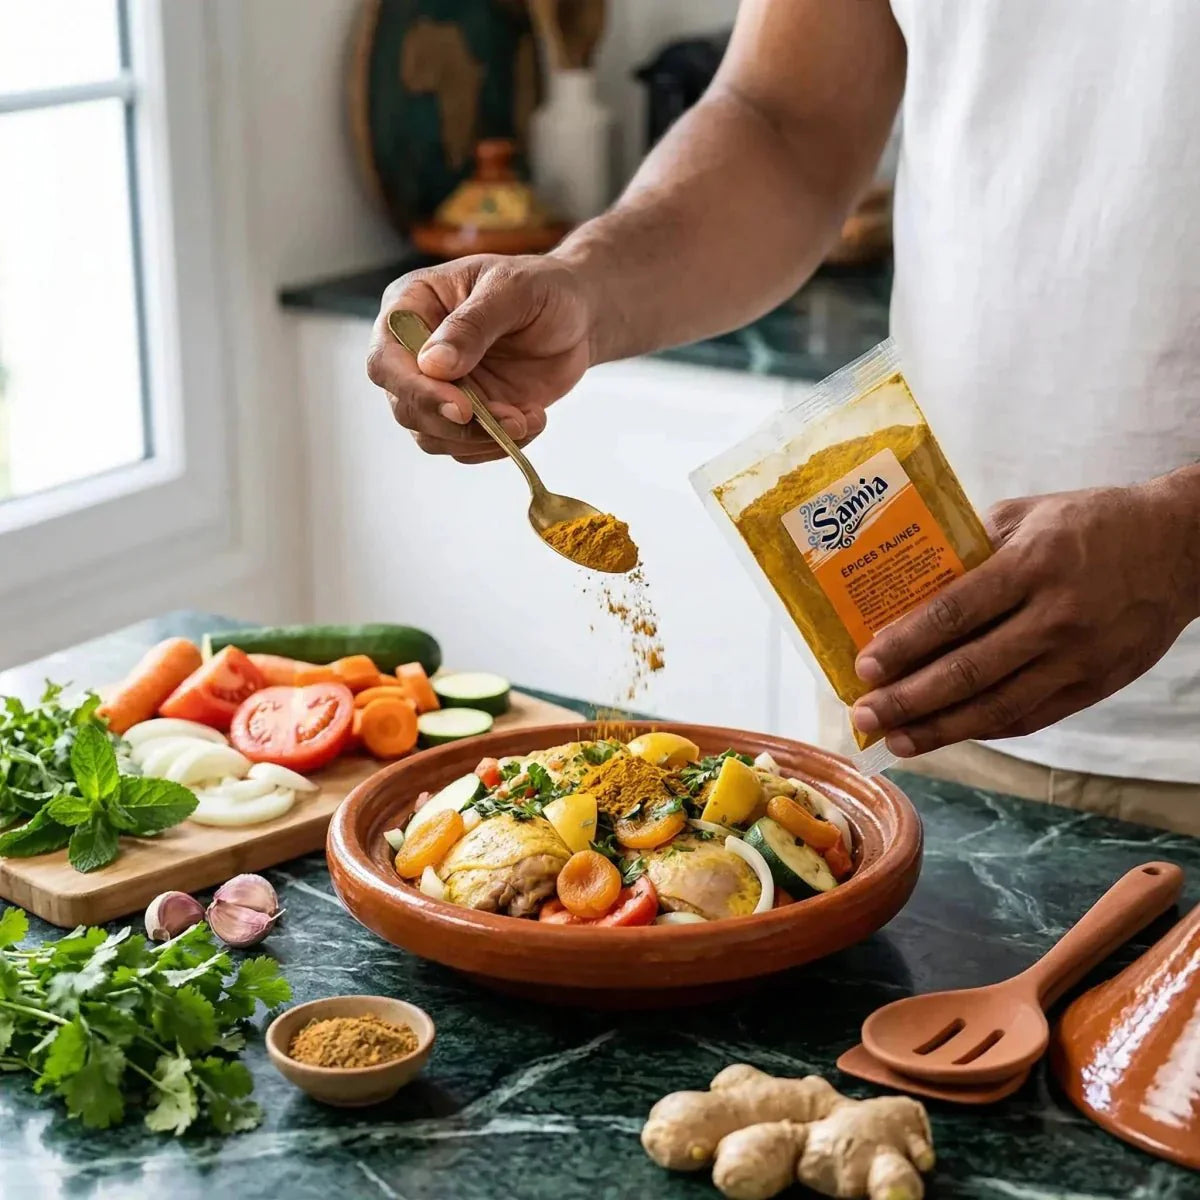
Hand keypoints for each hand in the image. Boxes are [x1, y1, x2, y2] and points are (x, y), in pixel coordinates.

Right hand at [366, 254, 594, 462]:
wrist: (578, 315)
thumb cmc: (541, 287)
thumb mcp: (511, 290)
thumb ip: (472, 325)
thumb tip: (433, 365)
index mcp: (412, 308)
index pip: (385, 360)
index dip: (416, 390)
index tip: (462, 408)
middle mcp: (415, 352)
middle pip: (405, 407)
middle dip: (456, 424)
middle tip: (510, 419)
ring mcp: (440, 388)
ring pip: (432, 435)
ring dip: (481, 439)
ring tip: (528, 418)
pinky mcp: (467, 414)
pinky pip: (465, 448)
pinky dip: (497, 445)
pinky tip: (531, 420)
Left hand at [850, 479, 1199, 755]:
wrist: (1181, 548)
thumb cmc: (1092, 524)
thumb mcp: (1028, 515)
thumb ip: (971, 546)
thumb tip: (908, 583)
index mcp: (1033, 565)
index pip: (955, 613)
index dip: (906, 644)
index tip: (865, 666)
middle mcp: (1056, 617)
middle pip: (970, 670)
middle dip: (910, 699)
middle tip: (865, 714)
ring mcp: (1079, 658)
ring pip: (999, 706)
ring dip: (941, 729)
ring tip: (897, 739)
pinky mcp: (1096, 685)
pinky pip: (1031, 717)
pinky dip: (985, 729)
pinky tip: (947, 734)